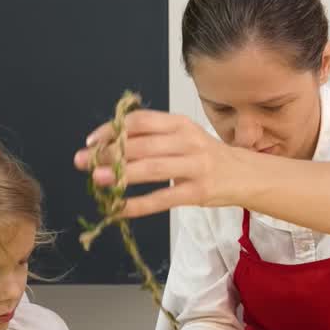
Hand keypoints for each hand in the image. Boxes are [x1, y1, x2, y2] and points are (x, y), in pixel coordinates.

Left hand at [74, 110, 246, 217]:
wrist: (246, 174)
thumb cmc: (207, 156)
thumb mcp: (183, 137)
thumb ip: (152, 137)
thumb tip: (109, 146)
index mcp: (180, 124)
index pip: (140, 121)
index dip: (112, 130)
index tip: (92, 142)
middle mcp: (188, 141)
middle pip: (141, 145)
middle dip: (109, 153)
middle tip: (83, 162)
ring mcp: (195, 167)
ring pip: (151, 169)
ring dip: (121, 174)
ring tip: (97, 179)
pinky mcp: (198, 192)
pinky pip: (163, 199)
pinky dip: (138, 205)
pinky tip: (119, 209)